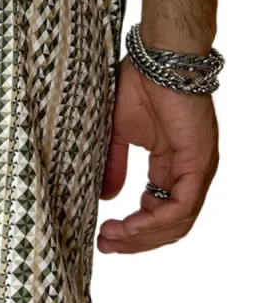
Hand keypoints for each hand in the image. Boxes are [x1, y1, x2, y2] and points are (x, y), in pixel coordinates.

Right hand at [97, 57, 218, 253]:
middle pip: (169, 225)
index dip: (132, 230)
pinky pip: (182, 205)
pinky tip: (131, 224)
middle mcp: (189, 172)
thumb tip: (105, 198)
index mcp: (172, 166)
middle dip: (135, 241)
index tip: (103, 235)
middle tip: (104, 245)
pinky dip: (155, 221)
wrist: (156, 58)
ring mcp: (197, 169)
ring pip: (177, 222)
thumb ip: (113, 166)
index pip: (159, 212)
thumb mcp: (117, 134)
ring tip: (112, 237)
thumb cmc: (139, 84)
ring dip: (143, 236)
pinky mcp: (199, 162)